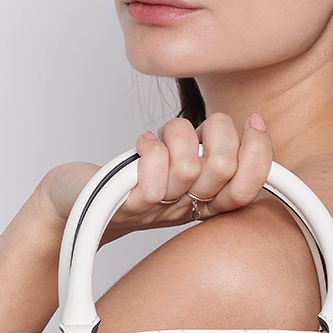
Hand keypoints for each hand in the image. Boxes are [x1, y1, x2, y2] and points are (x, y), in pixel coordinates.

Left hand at [30, 112, 272, 241]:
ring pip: (188, 166)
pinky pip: (152, 177)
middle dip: (215, 130)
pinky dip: (149, 148)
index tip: (253, 122)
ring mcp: (156, 211)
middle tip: (195, 129)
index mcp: (206, 203)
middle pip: (224, 168)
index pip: (250, 188)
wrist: (72, 202)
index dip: (260, 152)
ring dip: (175, 135)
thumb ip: (212, 149)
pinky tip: (142, 144)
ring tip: (161, 137)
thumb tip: (253, 125)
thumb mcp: (180, 159)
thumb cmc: (127, 177)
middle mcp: (185, 211)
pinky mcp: (125, 205)